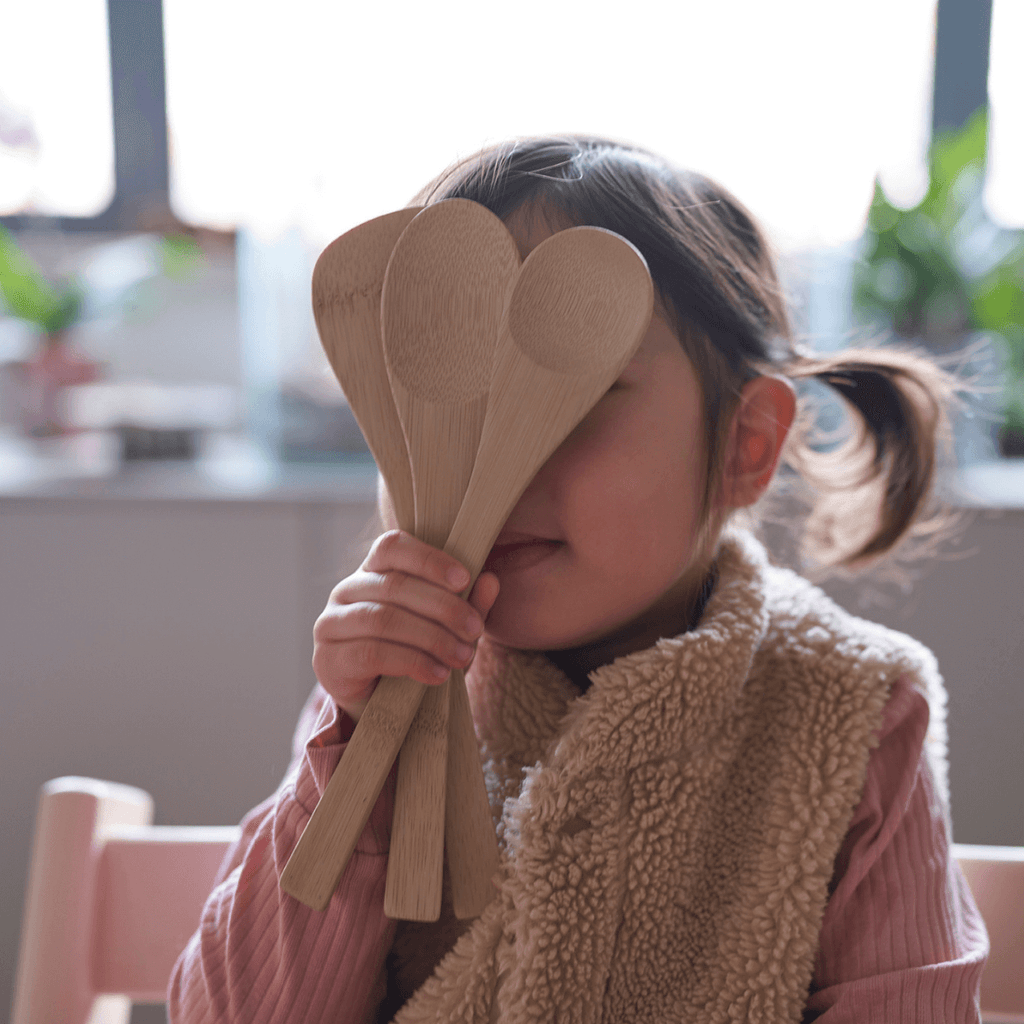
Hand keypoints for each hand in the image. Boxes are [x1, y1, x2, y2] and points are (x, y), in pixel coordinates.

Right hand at [312, 530, 499, 723]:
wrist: (379, 706)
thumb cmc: (414, 655)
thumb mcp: (447, 629)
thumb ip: (468, 604)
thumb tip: (491, 580)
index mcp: (373, 570)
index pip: (393, 546)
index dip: (429, 559)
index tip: (465, 579)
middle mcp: (346, 590)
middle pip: (395, 586)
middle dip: (443, 607)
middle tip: (475, 629)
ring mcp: (331, 623)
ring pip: (384, 619)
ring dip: (431, 638)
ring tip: (462, 656)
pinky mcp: (328, 659)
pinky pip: (372, 653)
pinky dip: (412, 662)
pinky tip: (438, 674)